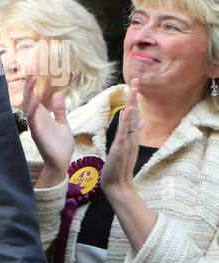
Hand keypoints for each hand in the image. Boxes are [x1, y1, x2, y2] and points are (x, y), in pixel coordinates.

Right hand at [21, 76, 74, 188]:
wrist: (61, 162)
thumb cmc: (60, 145)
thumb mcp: (63, 123)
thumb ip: (60, 110)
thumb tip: (58, 94)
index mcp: (41, 117)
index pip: (34, 97)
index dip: (33, 85)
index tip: (34, 71)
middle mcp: (35, 120)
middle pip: (28, 99)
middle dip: (29, 85)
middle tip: (31, 70)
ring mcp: (35, 126)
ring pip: (28, 106)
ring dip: (30, 92)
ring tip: (33, 79)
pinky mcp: (37, 133)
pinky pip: (32, 118)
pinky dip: (35, 106)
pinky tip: (39, 96)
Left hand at [102, 77, 140, 197]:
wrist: (118, 184)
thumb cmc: (120, 166)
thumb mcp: (127, 147)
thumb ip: (135, 133)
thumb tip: (143, 120)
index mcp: (131, 135)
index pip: (133, 113)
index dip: (133, 98)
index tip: (134, 84)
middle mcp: (131, 136)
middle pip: (134, 112)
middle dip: (134, 96)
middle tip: (136, 79)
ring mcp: (127, 142)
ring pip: (130, 120)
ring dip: (131, 104)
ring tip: (133, 89)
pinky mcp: (121, 149)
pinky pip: (124, 133)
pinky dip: (126, 122)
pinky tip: (127, 111)